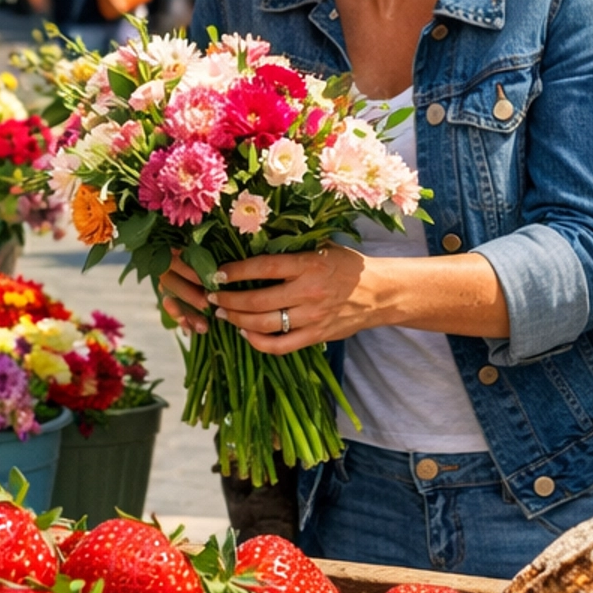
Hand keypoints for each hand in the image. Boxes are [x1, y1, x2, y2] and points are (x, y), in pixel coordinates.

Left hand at [160, 246, 375, 352]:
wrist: (380, 292)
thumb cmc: (346, 266)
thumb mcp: (322, 247)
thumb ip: (292, 250)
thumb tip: (251, 246)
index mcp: (309, 264)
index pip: (263, 268)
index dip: (236, 272)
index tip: (217, 274)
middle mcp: (309, 292)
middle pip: (257, 300)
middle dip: (228, 300)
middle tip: (211, 297)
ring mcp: (313, 317)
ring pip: (264, 324)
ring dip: (237, 320)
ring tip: (223, 314)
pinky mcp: (317, 336)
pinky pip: (280, 346)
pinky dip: (258, 342)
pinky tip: (246, 334)